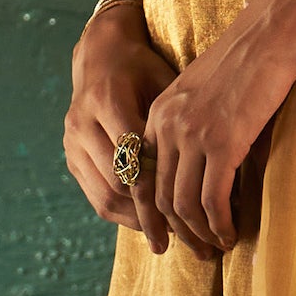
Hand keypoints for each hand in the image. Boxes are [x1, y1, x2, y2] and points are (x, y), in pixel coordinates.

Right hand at [66, 0, 182, 251]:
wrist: (100, 56)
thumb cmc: (145, 68)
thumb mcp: (166, 82)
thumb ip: (182, 120)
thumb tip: (224, 161)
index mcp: (107, 99)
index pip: (138, 158)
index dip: (168, 187)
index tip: (198, 212)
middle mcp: (82, 123)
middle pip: (121, 183)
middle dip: (156, 213)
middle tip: (189, 235)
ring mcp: (70, 143)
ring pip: (106, 197)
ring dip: (140, 221)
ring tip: (172, 239)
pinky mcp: (70, 157)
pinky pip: (96, 197)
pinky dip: (125, 215)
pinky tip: (151, 226)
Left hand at [143, 0, 295, 257]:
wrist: (277, 26)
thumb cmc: (253, 56)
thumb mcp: (208, 90)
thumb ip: (196, 123)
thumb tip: (206, 164)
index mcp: (159, 111)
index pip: (148, 174)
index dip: (161, 209)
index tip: (181, 230)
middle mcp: (167, 123)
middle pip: (161, 195)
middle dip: (179, 231)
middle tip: (201, 251)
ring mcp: (193, 132)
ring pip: (184, 203)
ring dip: (201, 233)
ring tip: (219, 246)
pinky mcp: (223, 140)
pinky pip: (211, 198)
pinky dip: (220, 223)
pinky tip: (232, 232)